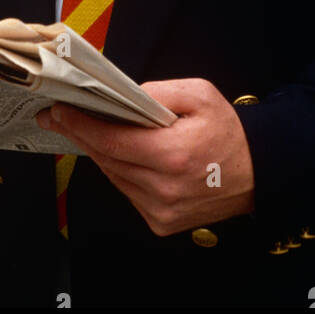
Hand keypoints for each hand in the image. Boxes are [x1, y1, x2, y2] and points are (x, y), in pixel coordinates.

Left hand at [36, 78, 254, 235]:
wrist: (257, 172)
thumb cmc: (227, 131)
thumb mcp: (199, 94)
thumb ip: (157, 91)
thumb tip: (123, 98)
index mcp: (172, 155)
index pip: (110, 141)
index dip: (80, 125)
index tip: (58, 110)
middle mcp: (163, 188)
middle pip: (106, 158)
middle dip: (79, 134)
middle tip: (58, 116)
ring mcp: (161, 210)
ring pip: (113, 175)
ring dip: (98, 152)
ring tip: (81, 128)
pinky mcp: (161, 222)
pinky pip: (127, 191)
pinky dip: (119, 170)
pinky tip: (117, 152)